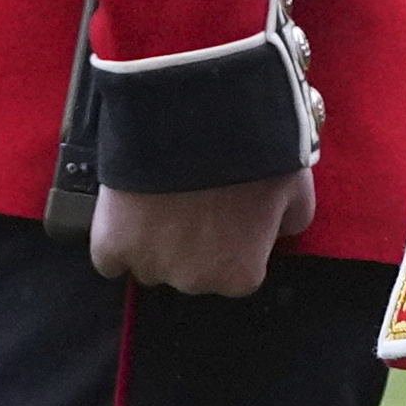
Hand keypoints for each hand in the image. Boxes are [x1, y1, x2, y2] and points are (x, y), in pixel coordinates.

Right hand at [87, 167, 310, 297]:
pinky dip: (116, 238)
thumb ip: (289, 222)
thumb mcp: (296, 190)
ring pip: (149, 263)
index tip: (225, 213)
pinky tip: (131, 211)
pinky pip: (109, 257)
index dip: (230, 240)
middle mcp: (195, 282)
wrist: (195, 122)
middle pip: (190, 271)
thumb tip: (277, 233)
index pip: (235, 270)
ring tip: (163, 199)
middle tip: (194, 199)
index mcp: (241, 276)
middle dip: (193, 243)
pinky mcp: (109, 247)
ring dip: (154, 241)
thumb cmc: (252, 155)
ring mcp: (150, 266)